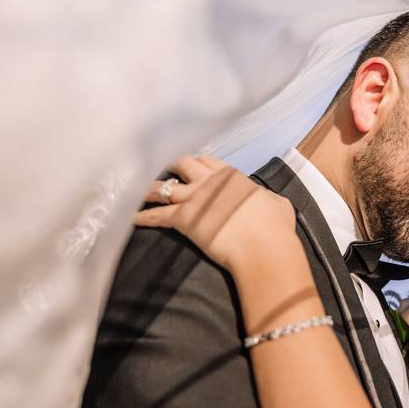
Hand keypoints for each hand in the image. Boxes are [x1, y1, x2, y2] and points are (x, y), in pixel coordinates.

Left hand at [135, 156, 296, 273]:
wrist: (263, 246)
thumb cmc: (275, 228)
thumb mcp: (277, 204)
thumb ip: (267, 197)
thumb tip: (267, 200)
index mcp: (231, 176)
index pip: (207, 161)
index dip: (196, 163)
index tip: (188, 165)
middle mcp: (210, 181)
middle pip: (182, 164)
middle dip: (169, 165)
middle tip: (156, 168)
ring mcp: (195, 198)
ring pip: (163, 186)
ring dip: (147, 187)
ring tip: (131, 187)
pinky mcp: (184, 219)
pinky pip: (157, 215)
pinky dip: (142, 216)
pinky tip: (131, 217)